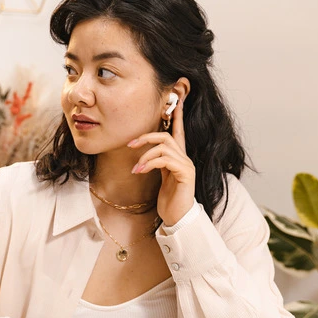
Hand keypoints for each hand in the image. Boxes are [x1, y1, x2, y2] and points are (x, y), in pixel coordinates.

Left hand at [128, 100, 195, 225]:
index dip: (177, 115)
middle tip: (130, 144)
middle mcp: (184, 158)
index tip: (177, 100)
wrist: (177, 218)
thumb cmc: (169, 199)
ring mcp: (186, 165)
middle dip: (147, 137)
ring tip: (136, 168)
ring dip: (145, 155)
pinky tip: (140, 171)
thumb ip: (156, 163)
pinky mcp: (185, 174)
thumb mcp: (160, 177)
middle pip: (166, 136)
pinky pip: (166, 160)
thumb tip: (144, 154)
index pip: (178, 131)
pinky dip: (150, 163)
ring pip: (164, 146)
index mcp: (178, 158)